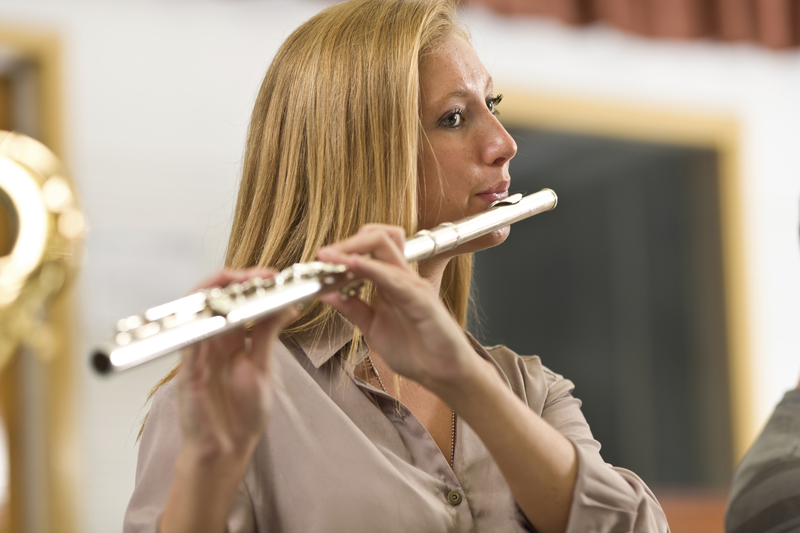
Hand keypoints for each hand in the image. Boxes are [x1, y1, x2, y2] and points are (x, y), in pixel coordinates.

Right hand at [177, 269, 296, 463]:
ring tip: (236, 279)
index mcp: (230, 340)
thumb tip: (286, 305)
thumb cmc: (243, 414)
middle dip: (235, 279)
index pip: (235, 300)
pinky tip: (215, 310)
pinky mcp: (186, 371)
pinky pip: (188, 340)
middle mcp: (210, 341)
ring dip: (215, 291)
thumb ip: (267, 335)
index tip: (273, 276)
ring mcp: (196, 354)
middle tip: (261, 275)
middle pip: (213, 298)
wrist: (228, 450)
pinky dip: (199, 322)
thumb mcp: (262, 366)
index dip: (250, 283)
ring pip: (196, 311)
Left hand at [316, 225, 478, 395]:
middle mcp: (403, 277)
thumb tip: (325, 294)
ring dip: (352, 250)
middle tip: (322, 256)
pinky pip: (394, 278)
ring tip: (328, 258)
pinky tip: (352, 268)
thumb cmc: (416, 351)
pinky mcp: (422, 301)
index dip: (342, 249)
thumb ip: (352, 309)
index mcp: (391, 281)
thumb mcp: (372, 327)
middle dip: (346, 241)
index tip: (318, 262)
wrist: (442, 374)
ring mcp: (414, 285)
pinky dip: (371, 269)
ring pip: (384, 248)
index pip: (368, 248)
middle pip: (377, 237)